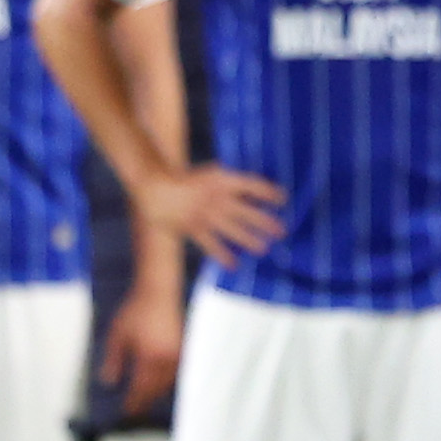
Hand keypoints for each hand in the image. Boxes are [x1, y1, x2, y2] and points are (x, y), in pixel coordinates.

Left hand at [112, 282, 185, 412]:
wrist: (159, 292)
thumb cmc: (137, 310)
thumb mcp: (117, 335)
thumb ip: (113, 360)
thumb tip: (108, 381)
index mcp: (150, 357)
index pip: (141, 387)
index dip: (134, 401)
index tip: (127, 411)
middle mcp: (167, 359)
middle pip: (156, 389)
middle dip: (145, 400)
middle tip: (136, 410)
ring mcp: (177, 354)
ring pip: (167, 382)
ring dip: (156, 392)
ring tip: (145, 398)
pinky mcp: (182, 348)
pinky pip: (174, 372)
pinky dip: (165, 381)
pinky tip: (158, 382)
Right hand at [140, 162, 286, 267]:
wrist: (157, 187)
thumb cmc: (189, 181)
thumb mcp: (211, 175)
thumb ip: (231, 185)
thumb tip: (256, 197)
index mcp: (221, 179)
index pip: (251, 184)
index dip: (268, 192)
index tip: (282, 199)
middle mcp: (215, 196)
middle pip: (246, 210)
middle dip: (265, 221)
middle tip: (282, 231)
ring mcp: (204, 213)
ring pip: (232, 229)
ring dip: (249, 239)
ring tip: (263, 248)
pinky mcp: (193, 228)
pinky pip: (211, 244)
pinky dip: (222, 255)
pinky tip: (234, 265)